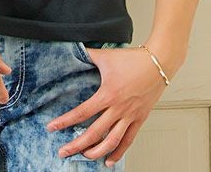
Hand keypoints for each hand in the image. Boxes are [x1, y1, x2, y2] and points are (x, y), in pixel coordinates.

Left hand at [46, 44, 184, 166]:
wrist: (158, 62)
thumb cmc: (133, 59)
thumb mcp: (106, 56)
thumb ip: (88, 55)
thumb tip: (74, 50)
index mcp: (107, 94)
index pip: (82, 112)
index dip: (65, 121)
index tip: (52, 127)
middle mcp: (118, 109)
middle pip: (94, 133)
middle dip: (76, 145)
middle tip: (63, 151)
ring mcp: (130, 116)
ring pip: (111, 142)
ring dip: (96, 152)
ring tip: (84, 156)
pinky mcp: (140, 119)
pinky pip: (128, 141)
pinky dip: (118, 153)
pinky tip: (109, 160)